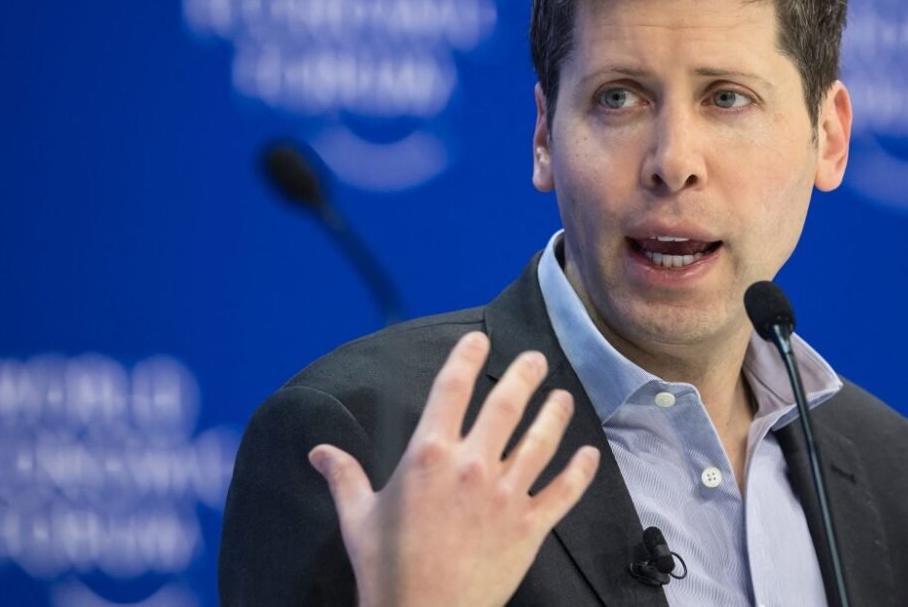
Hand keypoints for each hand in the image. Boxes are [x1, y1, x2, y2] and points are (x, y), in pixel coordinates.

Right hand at [308, 331, 600, 606]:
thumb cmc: (386, 568)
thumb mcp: (358, 518)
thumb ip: (343, 476)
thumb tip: (318, 451)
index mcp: (429, 455)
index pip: (451, 388)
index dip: (466, 356)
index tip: (480, 338)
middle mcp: (472, 466)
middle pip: (506, 404)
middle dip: (525, 375)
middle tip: (537, 360)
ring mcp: (506, 495)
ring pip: (541, 440)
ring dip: (555, 413)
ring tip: (563, 397)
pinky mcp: (529, 526)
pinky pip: (563, 491)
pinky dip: (580, 470)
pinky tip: (590, 453)